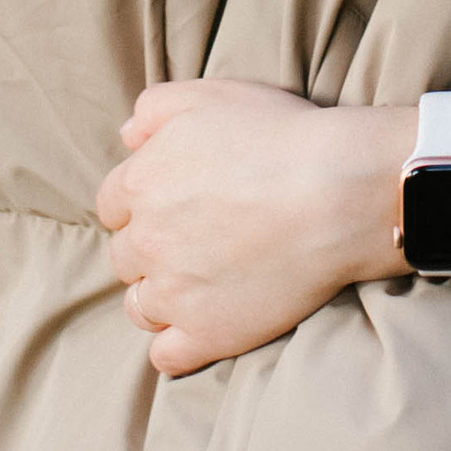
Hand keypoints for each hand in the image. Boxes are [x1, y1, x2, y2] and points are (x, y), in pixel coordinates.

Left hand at [94, 79, 408, 378]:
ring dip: (162, 297)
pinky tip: (205, 326)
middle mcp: (145, 241)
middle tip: (200, 240)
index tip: (179, 204)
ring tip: (205, 284)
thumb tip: (127, 138)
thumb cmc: (281, 137)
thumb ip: (155, 108)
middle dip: (154, 248)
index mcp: (141, 183)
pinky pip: (166, 355)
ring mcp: (173, 293)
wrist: (337, 192)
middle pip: (126, 256)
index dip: (144, 204)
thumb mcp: (212, 95)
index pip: (113, 206)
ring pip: (141, 306)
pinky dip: (179, 345)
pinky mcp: (205, 334)